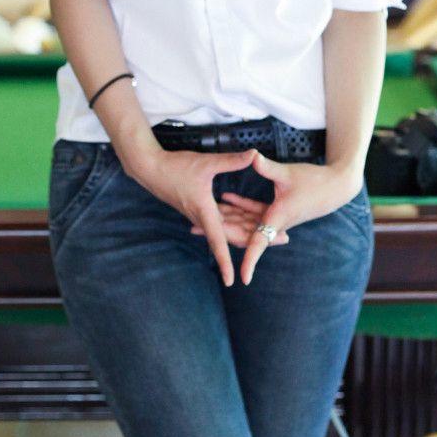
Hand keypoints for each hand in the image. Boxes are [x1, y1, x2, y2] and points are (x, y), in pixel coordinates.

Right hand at [138, 147, 260, 287]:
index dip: (225, 262)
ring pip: (226, 229)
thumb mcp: (207, 163)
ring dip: (247, 230)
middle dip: (256, 239)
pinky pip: (220, 220)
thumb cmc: (176, 167)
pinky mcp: (198, 208)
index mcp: (205, 212)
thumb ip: (231, 161)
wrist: (150, 169)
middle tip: (285, 239)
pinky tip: (245, 221)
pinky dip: (234, 221)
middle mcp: (204, 217)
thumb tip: (255, 155)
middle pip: (230, 236)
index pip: (218, 241)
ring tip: (271, 230)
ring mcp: (201, 214)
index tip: (232, 280)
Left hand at [195, 154, 362, 285]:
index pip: (258, 243)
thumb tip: (252, 157)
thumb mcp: (288, 174)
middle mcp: (274, 222)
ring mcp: (274, 216)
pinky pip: (253, 211)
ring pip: (245, 221)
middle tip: (193, 230)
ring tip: (202, 215)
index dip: (249, 261)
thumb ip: (267, 167)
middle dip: (219, 231)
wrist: (336, 186)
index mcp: (276, 218)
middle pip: (242, 231)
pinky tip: (226, 198)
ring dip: (226, 218)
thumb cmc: (315, 181)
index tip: (240, 278)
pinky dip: (240, 206)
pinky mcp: (277, 209)